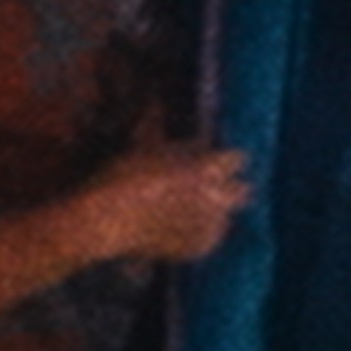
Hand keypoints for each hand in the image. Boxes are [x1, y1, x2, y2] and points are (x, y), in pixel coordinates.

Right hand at [79, 134, 250, 264]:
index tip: (213, 161)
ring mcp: (210, 225)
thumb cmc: (121, 178)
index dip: (224, 159)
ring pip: (224, 216)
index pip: (238, 159)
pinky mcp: (200, 248)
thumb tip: (156, 102)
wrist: (107, 222)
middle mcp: (216, 197)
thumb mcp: (143, 148)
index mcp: (207, 167)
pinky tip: (176, 228)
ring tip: (184, 210)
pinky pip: (209, 238)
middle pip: (242, 191)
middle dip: (230, 188)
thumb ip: (159, 129)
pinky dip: (198, 234)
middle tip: (209, 187)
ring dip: (212, 212)